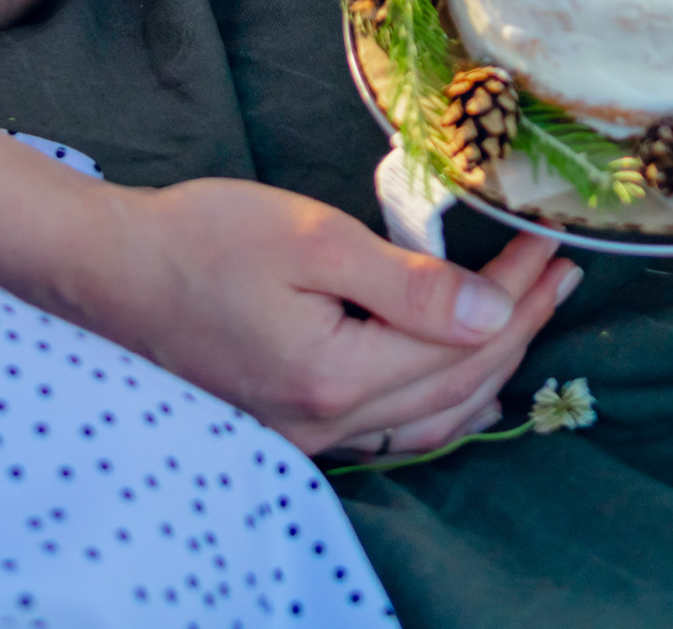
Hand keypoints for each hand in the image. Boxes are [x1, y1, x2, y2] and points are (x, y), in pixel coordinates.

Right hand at [77, 180, 576, 457]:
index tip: (553, 245)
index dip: (516, 293)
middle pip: (454, 386)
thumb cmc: (206, 237)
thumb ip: (408, 283)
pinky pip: (392, 431)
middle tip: (559, 272)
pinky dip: (440, 401)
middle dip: (517, 328)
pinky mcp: (292, 425)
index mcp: (336, 376)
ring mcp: (308, 435)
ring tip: (530, 313)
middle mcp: (326, 424)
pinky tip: (462, 373)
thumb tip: (494, 310)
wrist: (113, 272)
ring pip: (429, 420)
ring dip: (488, 368)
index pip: (460, 341)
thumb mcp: (313, 239)